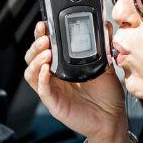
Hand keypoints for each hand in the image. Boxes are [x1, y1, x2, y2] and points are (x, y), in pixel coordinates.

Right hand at [22, 21, 126, 141]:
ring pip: (31, 73)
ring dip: (35, 60)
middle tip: (44, 38)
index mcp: (62, 67)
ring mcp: (52, 90)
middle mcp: (53, 77)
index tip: (44, 24)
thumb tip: (105, 25)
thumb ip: (102, 47)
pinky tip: (46, 69)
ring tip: (46, 52)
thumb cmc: (107, 95)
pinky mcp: (54, 103)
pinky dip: (41, 78)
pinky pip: (42, 90)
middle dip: (35, 45)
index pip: (44, 48)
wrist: (112, 118)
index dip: (41, 36)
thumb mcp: (105, 66)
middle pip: (32, 58)